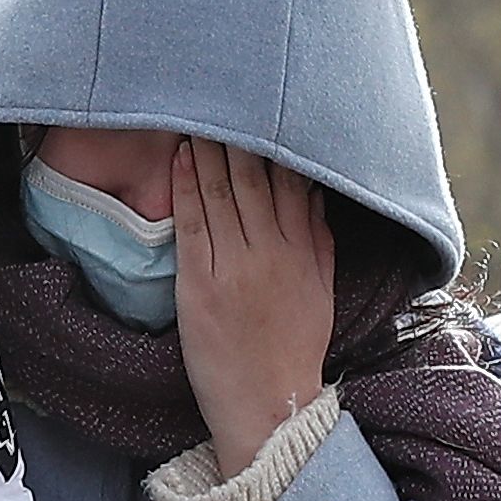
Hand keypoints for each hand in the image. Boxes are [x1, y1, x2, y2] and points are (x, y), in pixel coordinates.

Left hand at [171, 138, 335, 475]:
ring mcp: (235, 267)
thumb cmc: (293, 351)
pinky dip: (185, 186)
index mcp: (303, 252)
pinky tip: (180, 156)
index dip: (277, 143)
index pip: (292, 182)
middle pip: (254, 178)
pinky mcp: (199, 285)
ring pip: (221, 192)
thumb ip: (318, 242)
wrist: (268, 406)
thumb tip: (315, 196)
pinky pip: (192, 223)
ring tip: (196, 113)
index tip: (266, 110)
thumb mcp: (320, 293)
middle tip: (224, 94)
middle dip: (239, 134)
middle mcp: (271, 252)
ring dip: (207, 149)